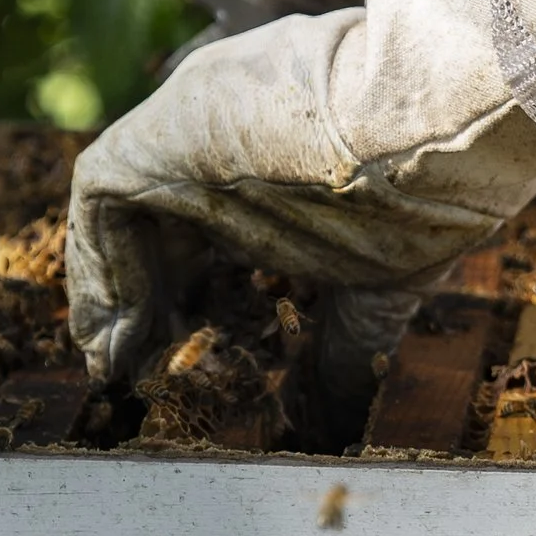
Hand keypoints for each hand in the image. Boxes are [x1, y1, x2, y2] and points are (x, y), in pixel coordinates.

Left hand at [66, 0, 535, 386]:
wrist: (435, 118)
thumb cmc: (431, 189)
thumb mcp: (381, 279)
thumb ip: (347, 339)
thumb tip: (341, 417)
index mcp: (280, 158)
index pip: (216, 227)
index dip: (198, 292)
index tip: (194, 354)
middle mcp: (226, 137)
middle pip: (163, 225)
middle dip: (150, 299)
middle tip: (143, 372)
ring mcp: (190, 130)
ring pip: (123, 213)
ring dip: (115, 292)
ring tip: (116, 364)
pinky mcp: (159, 136)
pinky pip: (100, 199)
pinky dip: (102, 266)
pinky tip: (116, 326)